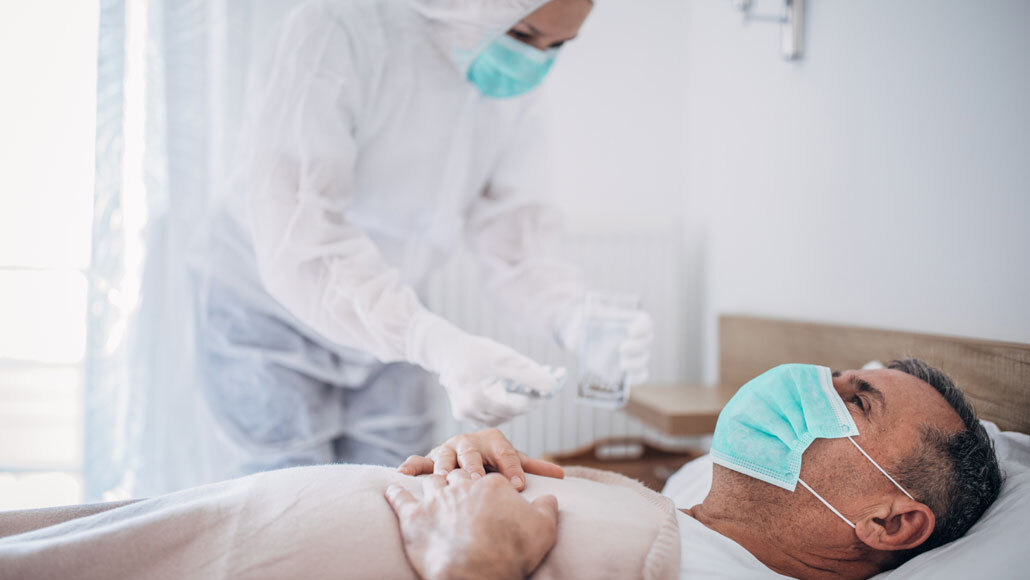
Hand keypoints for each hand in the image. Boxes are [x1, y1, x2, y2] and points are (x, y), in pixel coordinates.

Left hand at [385, 471, 558, 579]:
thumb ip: (547, 508)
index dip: (490, 486)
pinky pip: (400, 498)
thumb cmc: (513, 551)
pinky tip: (394, 486)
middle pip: (458, 475)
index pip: (489, 477)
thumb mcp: (544, 528)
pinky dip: (396, 492)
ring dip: (429, 481)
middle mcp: (462, 485)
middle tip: (458, 485)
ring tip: (426, 482)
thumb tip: (550, 497)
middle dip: (458, 478)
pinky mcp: (413, 518)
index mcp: (492, 484)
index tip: (489, 495)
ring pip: (430, 481)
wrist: (478, 573)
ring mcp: (435, 500)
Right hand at [398, 428, 563, 490]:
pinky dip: (412, 466)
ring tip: (445, 477)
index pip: (505, 454)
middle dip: (474, 466)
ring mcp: (448, 449)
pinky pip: (419, 461)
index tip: (518, 486)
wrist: (467, 452)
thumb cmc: (493, 461)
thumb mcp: (513, 461)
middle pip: (472, 453)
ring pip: (444, 455)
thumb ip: (534, 467)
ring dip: (444, 465)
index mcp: (492, 440)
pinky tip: (404, 473)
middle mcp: (468, 442)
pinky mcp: (430, 459)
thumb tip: (563, 475)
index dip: (512, 469)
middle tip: (478, 479)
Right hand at [407, 311, 561, 425]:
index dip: (539, 395)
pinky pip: (496, 412)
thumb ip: (528, 372)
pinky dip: (509, 401)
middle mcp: (470, 413)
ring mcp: (467, 416)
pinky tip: (519, 387)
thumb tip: (553, 386)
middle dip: (534, 395)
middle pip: (513, 411)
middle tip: (554, 377)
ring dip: (523, 398)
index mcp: (476, 399)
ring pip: (506, 413)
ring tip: (538, 380)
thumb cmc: (474, 351)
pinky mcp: (468, 415)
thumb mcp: (503, 357)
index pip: (518, 406)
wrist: (446, 350)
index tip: (557, 381)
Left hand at [558, 301, 653, 387]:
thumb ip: (585, 318)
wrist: (578, 334)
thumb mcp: (584, 316)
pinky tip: (628, 379)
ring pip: (644, 359)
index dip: (642, 327)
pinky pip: (640, 375)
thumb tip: (582, 327)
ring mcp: (632, 353)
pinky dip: (637, 378)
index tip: (631, 331)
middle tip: (622, 349)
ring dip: (636, 363)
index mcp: (630, 320)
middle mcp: (635, 337)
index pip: (645, 322)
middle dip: (637, 346)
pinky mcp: (627, 368)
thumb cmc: (585, 321)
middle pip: (647, 341)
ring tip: (622, 366)